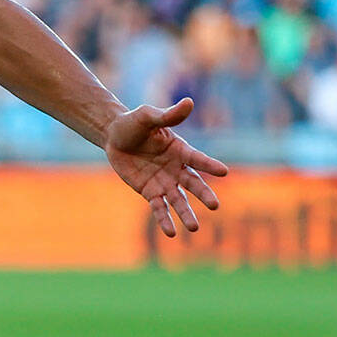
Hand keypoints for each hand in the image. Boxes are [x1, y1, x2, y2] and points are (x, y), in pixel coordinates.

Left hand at [104, 97, 228, 237]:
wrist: (113, 136)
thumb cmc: (133, 123)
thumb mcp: (148, 116)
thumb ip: (168, 115)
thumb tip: (189, 102)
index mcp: (180, 149)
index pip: (197, 159)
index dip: (209, 164)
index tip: (224, 171)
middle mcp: (176, 168)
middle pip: (193, 183)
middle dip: (203, 194)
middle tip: (215, 205)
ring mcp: (164, 182)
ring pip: (178, 201)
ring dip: (186, 214)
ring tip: (194, 228)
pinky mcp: (150, 192)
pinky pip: (159, 208)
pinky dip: (164, 220)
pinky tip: (171, 234)